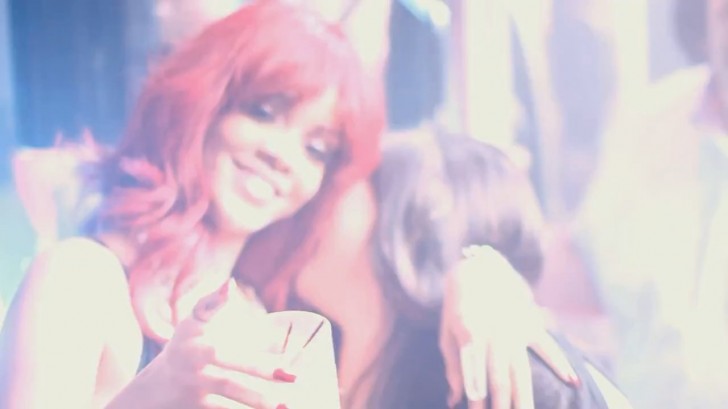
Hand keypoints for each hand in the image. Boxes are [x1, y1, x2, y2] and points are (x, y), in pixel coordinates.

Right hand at [136, 280, 295, 408]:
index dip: (258, 363)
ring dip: (254, 407)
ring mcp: (193, 399)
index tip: (289, 367)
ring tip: (286, 408)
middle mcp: (194, 375)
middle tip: (294, 387)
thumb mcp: (192, 324)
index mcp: (198, 350)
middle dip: (260, 390)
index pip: (230, 356)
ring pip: (225, 408)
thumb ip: (212, 304)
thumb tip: (229, 284)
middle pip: (229, 385)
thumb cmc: (183, 347)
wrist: (151, 390)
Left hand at [439, 246, 578, 408]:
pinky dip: (560, 363)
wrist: (478, 271)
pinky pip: (547, 346)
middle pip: (500, 376)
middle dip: (502, 404)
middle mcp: (494, 331)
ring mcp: (515, 328)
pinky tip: (573, 382)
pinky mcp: (531, 323)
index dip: (475, 395)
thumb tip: (454, 400)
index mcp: (468, 332)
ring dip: (526, 397)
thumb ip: (452, 367)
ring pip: (522, 369)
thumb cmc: (458, 309)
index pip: (472, 371)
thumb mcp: (447, 334)